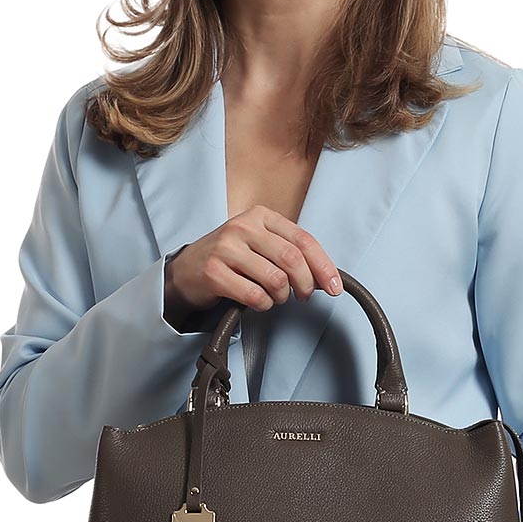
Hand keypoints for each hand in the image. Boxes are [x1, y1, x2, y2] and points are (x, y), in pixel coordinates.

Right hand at [165, 205, 342, 323]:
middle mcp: (243, 227)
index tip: (335, 287)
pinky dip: (263, 305)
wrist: (186, 270)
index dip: (324, 266)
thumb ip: (289, 253)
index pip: (303, 240)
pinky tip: (257, 302)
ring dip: (282, 297)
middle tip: (304, 297)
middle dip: (306, 284)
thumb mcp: (259, 244)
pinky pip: (254, 296)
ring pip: (275, 279)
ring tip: (275, 298)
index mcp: (261, 216)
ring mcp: (226, 249)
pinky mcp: (214, 273)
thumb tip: (325, 276)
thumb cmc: (229, 259)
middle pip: (292, 259)